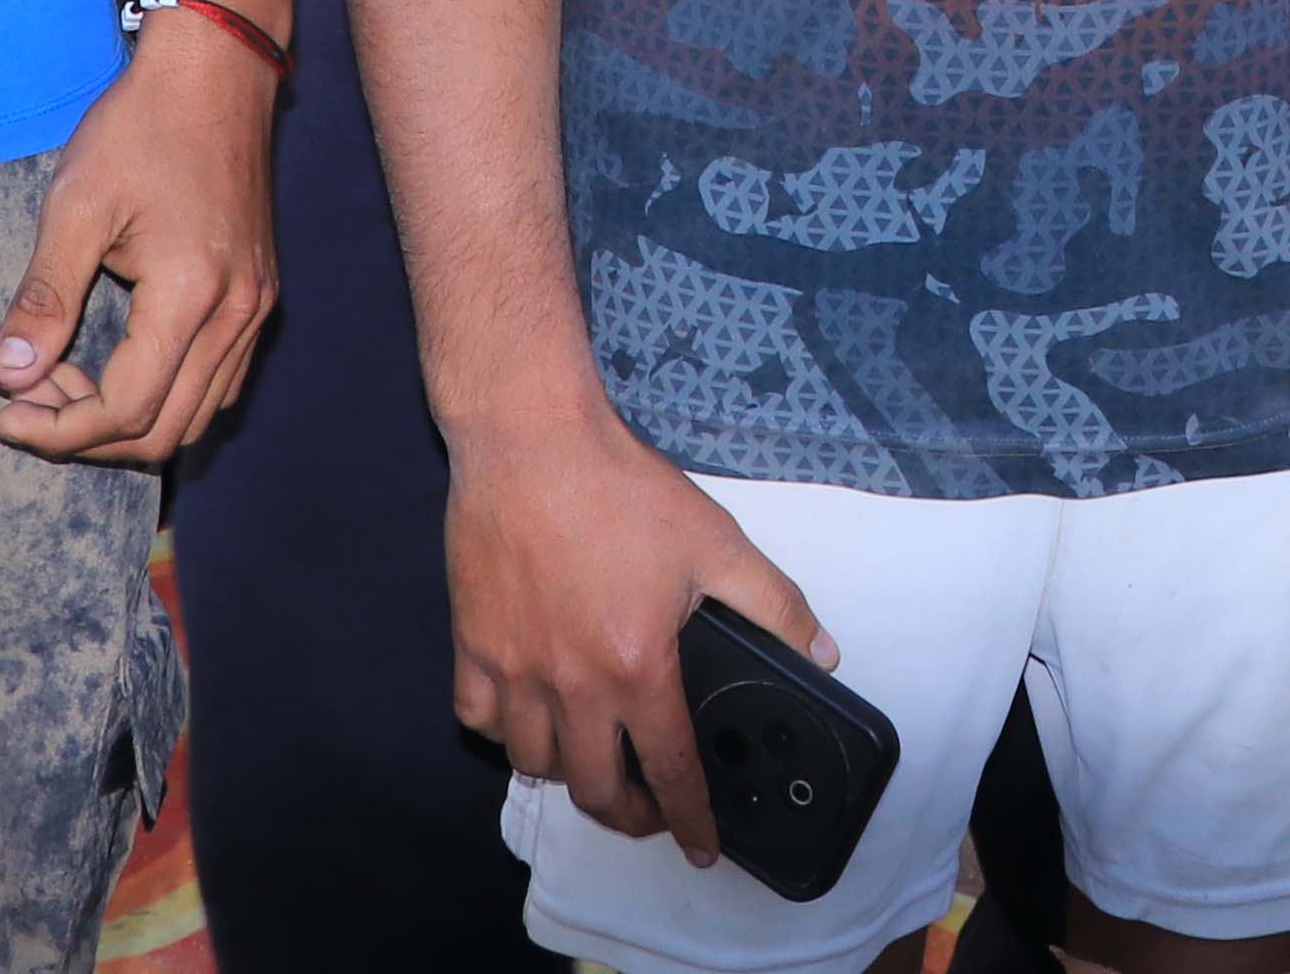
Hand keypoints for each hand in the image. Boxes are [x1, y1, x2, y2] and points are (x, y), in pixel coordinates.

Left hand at [0, 20, 279, 465]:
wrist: (216, 71)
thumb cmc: (141, 128)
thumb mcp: (76, 204)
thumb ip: (44, 296)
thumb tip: (10, 374)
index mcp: (191, 295)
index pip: (127, 410)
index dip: (59, 432)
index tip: (5, 413)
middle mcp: (237, 315)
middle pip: (165, 431)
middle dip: (87, 435)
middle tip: (29, 398)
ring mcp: (256, 307)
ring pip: (197, 416)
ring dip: (127, 421)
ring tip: (65, 380)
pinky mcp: (259, 293)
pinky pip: (219, 382)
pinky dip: (166, 397)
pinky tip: (118, 363)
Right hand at [445, 398, 828, 866]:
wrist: (530, 439)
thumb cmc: (620, 488)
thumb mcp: (716, 541)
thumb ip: (773, 604)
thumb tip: (818, 653)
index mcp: (636, 667)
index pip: (669, 772)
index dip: (690, 820)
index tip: (700, 849)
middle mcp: (571, 684)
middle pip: (594, 790)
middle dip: (628, 816)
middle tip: (648, 810)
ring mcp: (513, 669)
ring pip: (534, 764)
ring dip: (568, 775)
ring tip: (594, 759)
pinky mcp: (470, 644)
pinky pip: (479, 719)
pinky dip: (505, 732)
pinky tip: (530, 715)